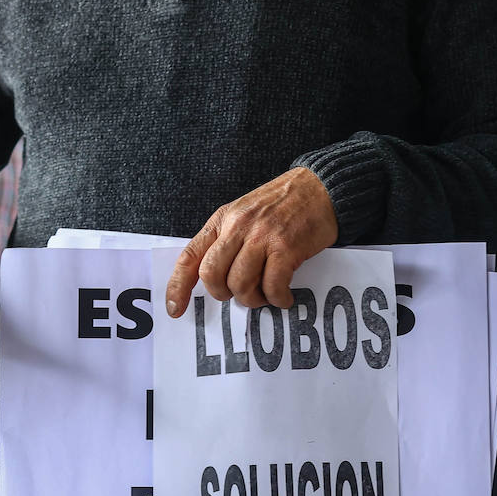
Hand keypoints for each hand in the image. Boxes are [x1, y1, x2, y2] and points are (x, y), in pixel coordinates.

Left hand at [165, 167, 338, 317]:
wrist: (322, 186)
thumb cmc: (283, 203)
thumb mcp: (243, 212)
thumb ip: (225, 240)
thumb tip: (213, 278)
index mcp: (222, 220)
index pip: (190, 257)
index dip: (178, 287)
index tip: (175, 309)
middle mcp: (237, 227)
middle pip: (212, 275)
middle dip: (222, 293)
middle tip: (238, 295)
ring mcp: (262, 237)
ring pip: (241, 284)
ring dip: (252, 299)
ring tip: (264, 296)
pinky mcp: (286, 247)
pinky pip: (272, 285)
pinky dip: (277, 298)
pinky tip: (283, 297)